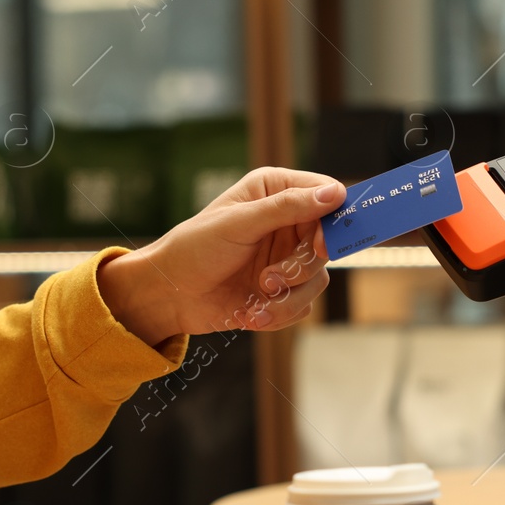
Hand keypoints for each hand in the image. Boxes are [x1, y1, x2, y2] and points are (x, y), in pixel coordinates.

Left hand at [97, 168, 346, 343]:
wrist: (169, 294)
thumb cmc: (195, 247)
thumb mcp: (240, 222)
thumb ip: (287, 207)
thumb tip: (336, 193)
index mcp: (276, 191)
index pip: (326, 195)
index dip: (333, 220)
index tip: (322, 246)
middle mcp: (286, 222)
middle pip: (327, 243)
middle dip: (301, 267)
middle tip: (271, 279)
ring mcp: (285, 258)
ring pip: (317, 279)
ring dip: (288, 296)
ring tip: (257, 299)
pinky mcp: (281, 292)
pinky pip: (302, 306)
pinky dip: (279, 313)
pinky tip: (250, 314)